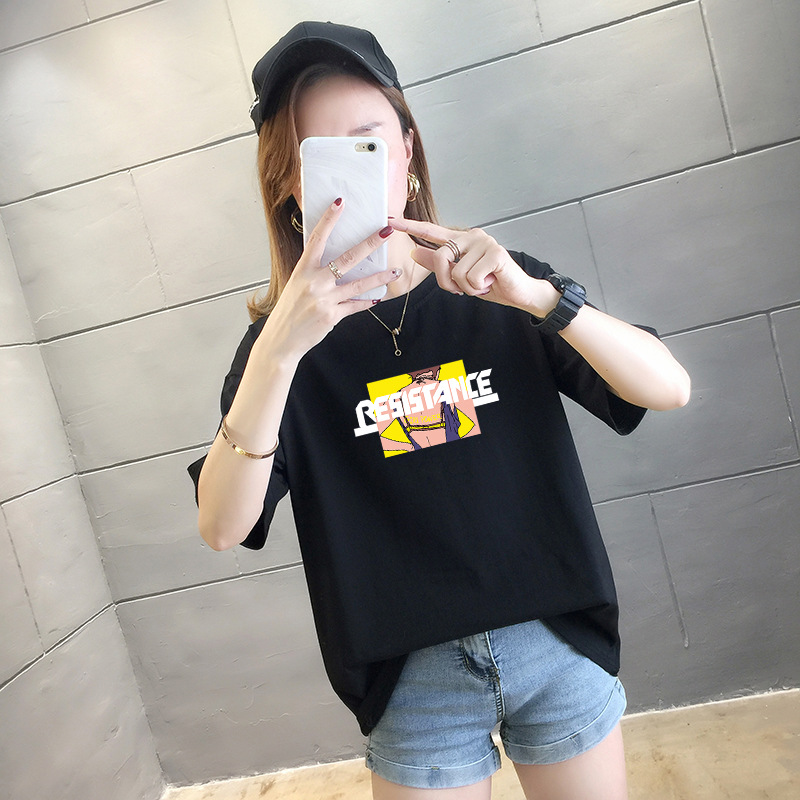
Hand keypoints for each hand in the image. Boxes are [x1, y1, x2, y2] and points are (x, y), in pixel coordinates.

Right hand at [263, 199, 400, 359]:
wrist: (281, 341)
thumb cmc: (288, 313)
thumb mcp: (296, 286)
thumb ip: (313, 274)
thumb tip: (332, 263)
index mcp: (302, 271)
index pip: (317, 239)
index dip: (329, 220)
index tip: (340, 203)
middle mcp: (314, 282)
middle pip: (347, 258)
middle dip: (370, 243)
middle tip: (386, 230)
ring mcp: (324, 300)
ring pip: (358, 284)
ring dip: (380, 277)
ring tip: (395, 270)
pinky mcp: (332, 316)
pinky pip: (355, 306)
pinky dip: (367, 301)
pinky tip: (378, 297)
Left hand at [390, 218, 557, 315]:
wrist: (518, 293)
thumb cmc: (490, 283)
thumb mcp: (459, 276)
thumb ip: (438, 264)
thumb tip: (415, 253)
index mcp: (462, 240)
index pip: (432, 231)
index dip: (412, 227)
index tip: (392, 221)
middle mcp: (472, 236)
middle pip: (441, 258)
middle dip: (446, 282)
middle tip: (461, 290)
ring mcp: (485, 242)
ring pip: (457, 272)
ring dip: (467, 288)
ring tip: (482, 283)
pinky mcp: (495, 253)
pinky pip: (471, 277)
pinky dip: (478, 287)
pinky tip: (490, 282)